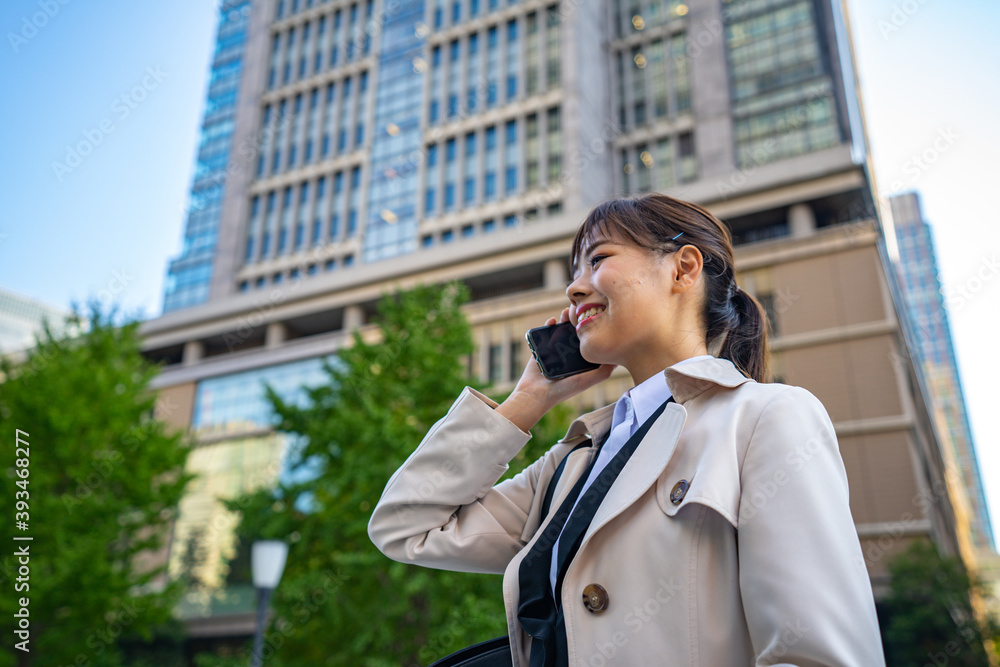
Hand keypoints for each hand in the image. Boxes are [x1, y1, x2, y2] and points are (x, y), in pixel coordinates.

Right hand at [496, 308, 615, 432]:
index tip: (597, 318)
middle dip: (579, 321)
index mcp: (581, 360)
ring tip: (567, 312)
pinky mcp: (542, 348)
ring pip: (562, 329)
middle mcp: (569, 354)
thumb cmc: (563, 390)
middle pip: (576, 332)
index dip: (593, 329)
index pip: (589, 341)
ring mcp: (555, 349)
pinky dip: (549, 324)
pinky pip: (546, 332)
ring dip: (564, 319)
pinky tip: (552, 320)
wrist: (536, 394)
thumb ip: (602, 372)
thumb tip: (617, 359)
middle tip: (581, 311)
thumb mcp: (586, 381)